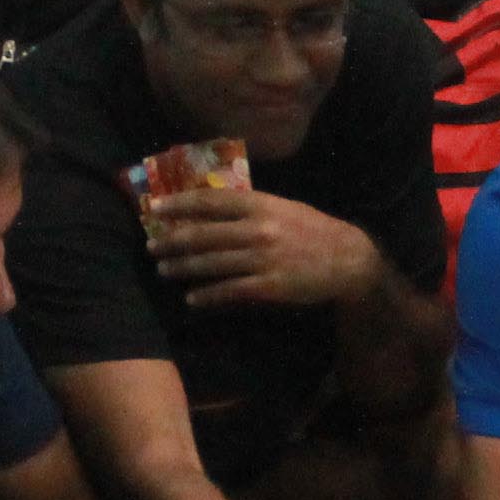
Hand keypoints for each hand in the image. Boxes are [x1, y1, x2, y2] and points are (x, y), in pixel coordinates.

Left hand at [146, 187, 385, 311]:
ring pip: (211, 263)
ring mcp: (263, 259)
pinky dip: (207, 295)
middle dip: (172, 241)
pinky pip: (229, 290)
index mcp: (261, 204)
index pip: (210, 201)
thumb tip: (210, 207)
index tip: (156, 208)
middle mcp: (258, 229)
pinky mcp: (269, 286)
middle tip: (151, 247)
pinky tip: (192, 298)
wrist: (348, 259)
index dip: (179, 204)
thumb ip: (250, 207)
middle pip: (203, 234)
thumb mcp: (283, 208)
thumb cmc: (312, 230)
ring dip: (183, 268)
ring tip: (164, 270)